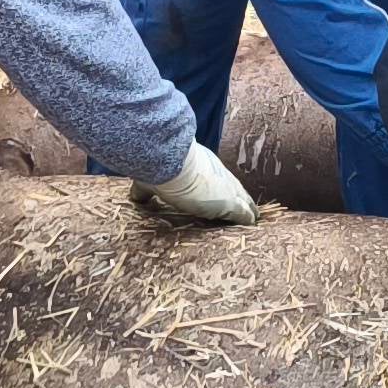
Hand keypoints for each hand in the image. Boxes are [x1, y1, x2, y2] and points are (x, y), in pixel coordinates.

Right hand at [132, 143, 257, 225]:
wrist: (168, 160)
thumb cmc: (159, 168)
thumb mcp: (151, 181)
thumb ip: (146, 191)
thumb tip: (135, 198)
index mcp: (204, 168)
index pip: (219, 182)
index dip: (223, 192)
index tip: (222, 200)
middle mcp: (219, 175)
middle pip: (237, 191)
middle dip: (239, 202)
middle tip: (244, 214)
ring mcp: (227, 189)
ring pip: (245, 202)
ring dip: (247, 212)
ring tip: (253, 223)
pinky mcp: (231, 203)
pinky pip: (246, 214)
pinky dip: (248, 221)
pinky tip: (253, 227)